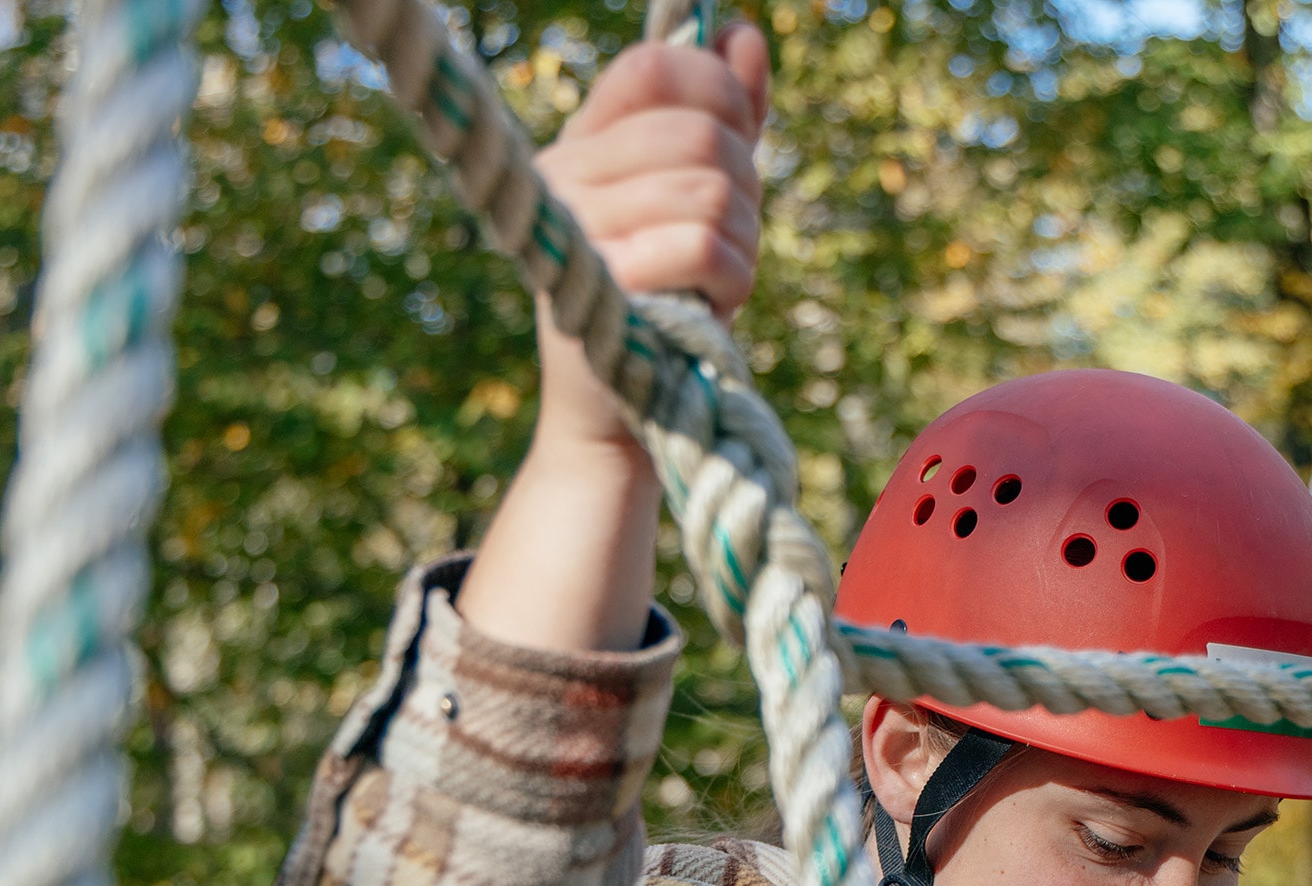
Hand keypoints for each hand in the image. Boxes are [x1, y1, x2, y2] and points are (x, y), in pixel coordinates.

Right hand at [529, 26, 769, 461]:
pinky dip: (734, 279)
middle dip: (748, 187)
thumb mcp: (701, 203)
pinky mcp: (599, 289)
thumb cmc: (667, 307)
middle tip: (733, 238)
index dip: (719, 91)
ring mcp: (574, 231)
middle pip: (703, 134)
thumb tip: (745, 32)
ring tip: (720, 281)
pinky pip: (705, 245)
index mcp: (581, 144)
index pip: (655, 67)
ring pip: (714, 191)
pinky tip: (713, 307)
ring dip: (745, 244)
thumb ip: (727, 120)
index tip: (741, 140)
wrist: (622, 420)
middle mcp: (563, 177)